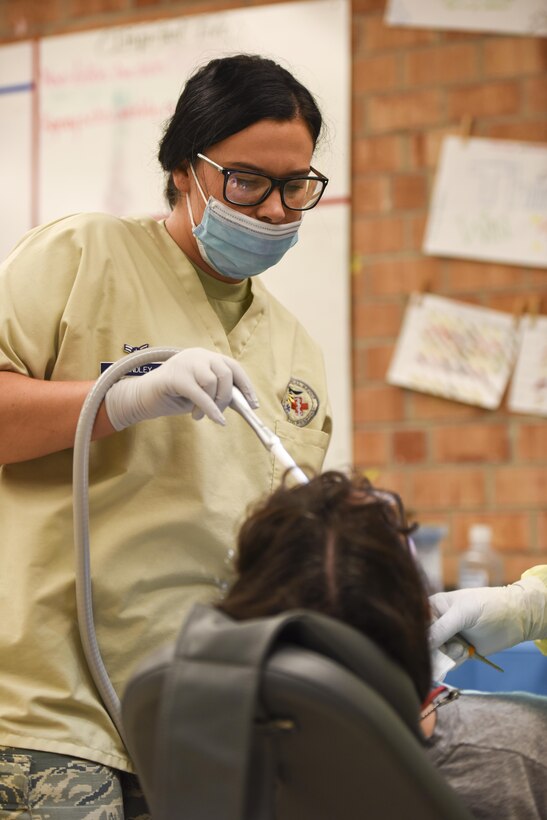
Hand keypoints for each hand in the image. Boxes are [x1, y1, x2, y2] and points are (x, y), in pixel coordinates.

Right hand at [105, 348, 257, 430]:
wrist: (142, 397)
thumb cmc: (173, 395)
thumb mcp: (202, 392)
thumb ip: (219, 392)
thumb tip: (243, 402)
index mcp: (205, 356)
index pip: (233, 366)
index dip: (245, 385)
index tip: (253, 404)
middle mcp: (197, 355)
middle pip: (225, 373)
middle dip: (226, 398)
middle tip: (218, 413)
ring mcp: (186, 363)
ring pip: (213, 382)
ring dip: (212, 404)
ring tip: (199, 415)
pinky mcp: (176, 376)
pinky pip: (200, 394)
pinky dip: (209, 409)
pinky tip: (210, 419)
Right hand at [429, 575, 546, 656]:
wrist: (516, 618)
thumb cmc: (488, 606)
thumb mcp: (462, 613)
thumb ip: (441, 628)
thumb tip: (422, 644)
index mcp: (432, 607)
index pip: (416, 625)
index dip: (419, 636)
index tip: (430, 643)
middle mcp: (436, 623)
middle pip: (424, 643)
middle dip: (437, 649)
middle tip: (454, 646)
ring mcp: (447, 638)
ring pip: (435, 655)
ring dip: (448, 656)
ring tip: (463, 649)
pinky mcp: (458, 652)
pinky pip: (447, 663)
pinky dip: (455, 661)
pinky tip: (467, 652)